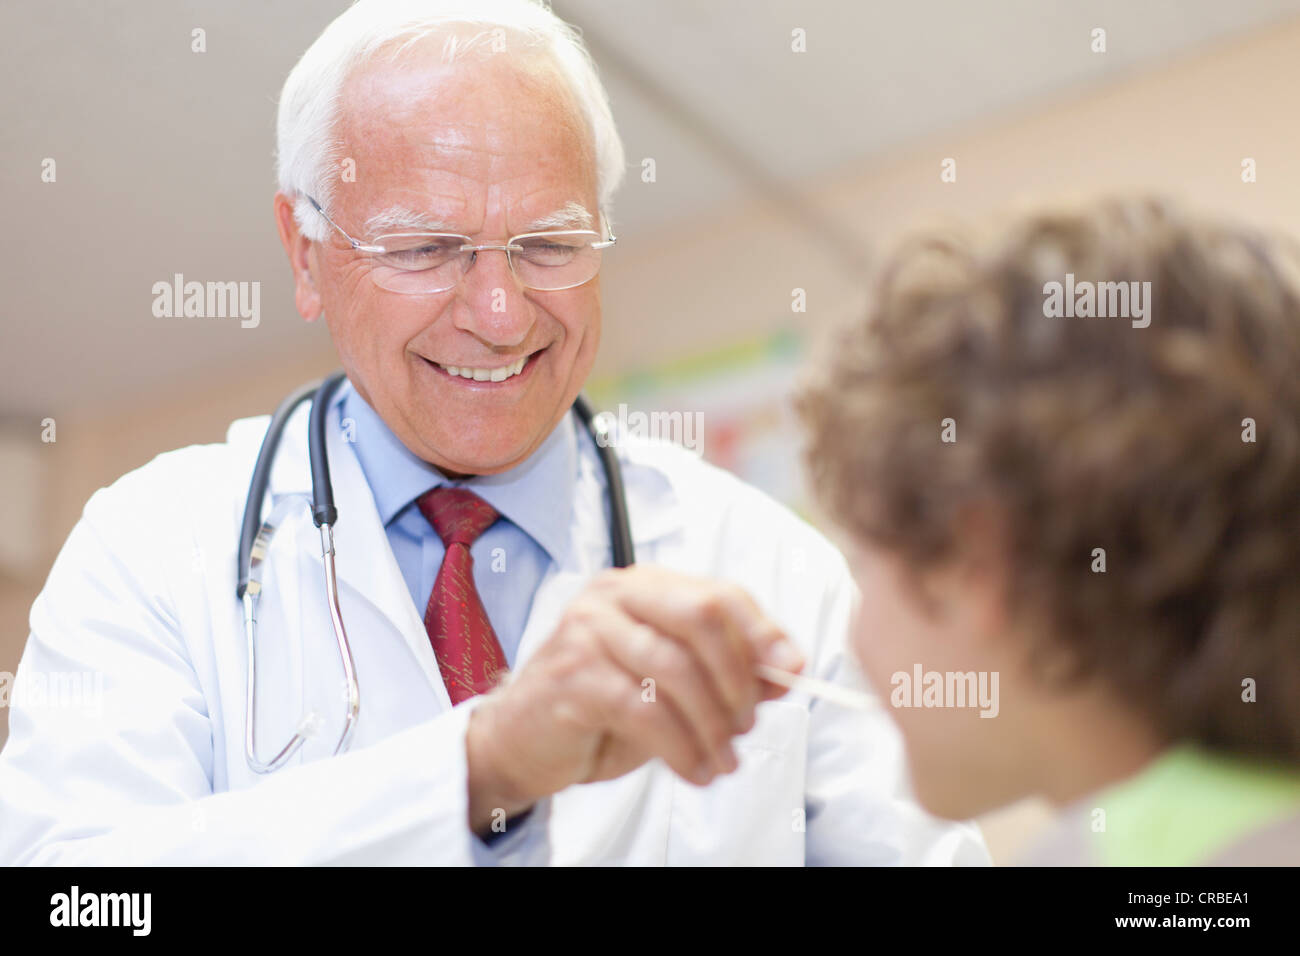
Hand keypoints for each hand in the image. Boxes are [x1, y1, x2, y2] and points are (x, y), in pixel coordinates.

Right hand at [465, 565, 804, 834]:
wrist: (521, 741)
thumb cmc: (602, 708)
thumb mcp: (673, 687)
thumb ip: (726, 672)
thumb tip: (788, 670)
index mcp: (645, 586)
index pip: (719, 593)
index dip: (763, 632)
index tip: (793, 671)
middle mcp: (615, 595)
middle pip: (703, 616)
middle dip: (738, 677)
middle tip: (747, 726)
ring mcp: (588, 630)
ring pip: (677, 668)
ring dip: (712, 725)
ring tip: (723, 762)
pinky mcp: (572, 676)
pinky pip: (645, 709)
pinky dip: (681, 747)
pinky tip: (694, 771)